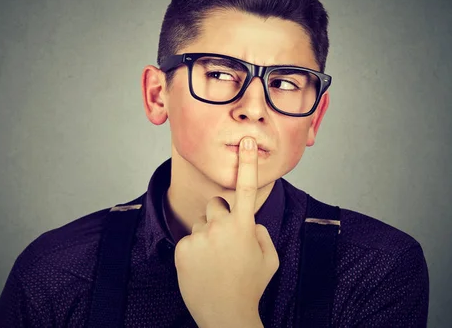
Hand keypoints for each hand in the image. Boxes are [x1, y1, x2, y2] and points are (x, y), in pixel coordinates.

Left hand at [174, 137, 279, 327]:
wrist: (226, 315)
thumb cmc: (251, 286)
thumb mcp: (269, 259)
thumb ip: (261, 233)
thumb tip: (249, 222)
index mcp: (245, 226)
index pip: (249, 188)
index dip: (248, 162)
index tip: (246, 140)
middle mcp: (220, 226)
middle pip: (216, 205)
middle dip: (220, 216)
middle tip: (225, 241)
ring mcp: (199, 237)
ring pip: (201, 223)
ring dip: (207, 235)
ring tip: (214, 261)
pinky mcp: (182, 248)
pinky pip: (189, 239)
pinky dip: (194, 250)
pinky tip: (202, 268)